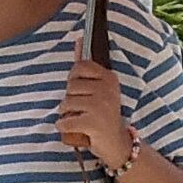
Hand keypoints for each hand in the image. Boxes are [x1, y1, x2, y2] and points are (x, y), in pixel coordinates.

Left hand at [57, 53, 134, 175]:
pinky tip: (77, 130)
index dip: (74, 80)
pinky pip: (65, 122)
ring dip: (68, 115)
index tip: (83, 92)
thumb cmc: (103, 114)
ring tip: (82, 119)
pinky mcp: (93, 123)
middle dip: (70, 101)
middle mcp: (107, 89)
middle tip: (84, 110)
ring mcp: (101, 106)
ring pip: (65, 104)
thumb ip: (86, 66)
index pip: (79, 67)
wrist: (117, 144)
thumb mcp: (98, 88)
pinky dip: (65, 128)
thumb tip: (79, 39)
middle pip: (69, 87)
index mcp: (109, 78)